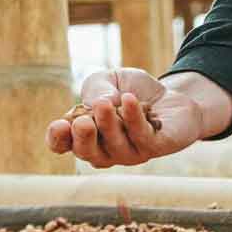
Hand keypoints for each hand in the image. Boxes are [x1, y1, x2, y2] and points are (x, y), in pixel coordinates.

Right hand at [45, 68, 206, 167]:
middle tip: (81, 122)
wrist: (173, 94)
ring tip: (105, 104)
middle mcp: (105, 149)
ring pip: (115, 146)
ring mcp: (130, 153)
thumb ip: (97, 88)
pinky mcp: (155, 147)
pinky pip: (141, 136)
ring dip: (108, 125)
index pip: (63, 144)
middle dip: (82, 138)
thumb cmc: (134, 91)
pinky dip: (133, 118)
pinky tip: (129, 100)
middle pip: (87, 153)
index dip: (58, 139)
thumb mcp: (109, 79)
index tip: (59, 125)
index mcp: (85, 134)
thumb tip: (97, 103)